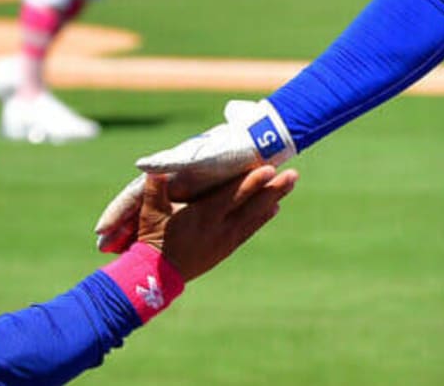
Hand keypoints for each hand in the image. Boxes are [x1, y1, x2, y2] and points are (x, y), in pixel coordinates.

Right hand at [134, 165, 297, 280]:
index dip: (252, 182)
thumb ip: (155, 188)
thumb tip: (154, 167)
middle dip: (273, 189)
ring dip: (273, 200)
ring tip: (289, 185)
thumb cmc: (152, 240)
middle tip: (293, 174)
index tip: (269, 170)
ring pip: (254, 217)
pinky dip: (261, 219)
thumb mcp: (150, 213)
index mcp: (203, 216)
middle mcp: (220, 228)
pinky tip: (274, 209)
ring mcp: (225, 240)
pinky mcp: (226, 249)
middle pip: (252, 205)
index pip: (233, 195)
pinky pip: (248, 231)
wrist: (157, 276)